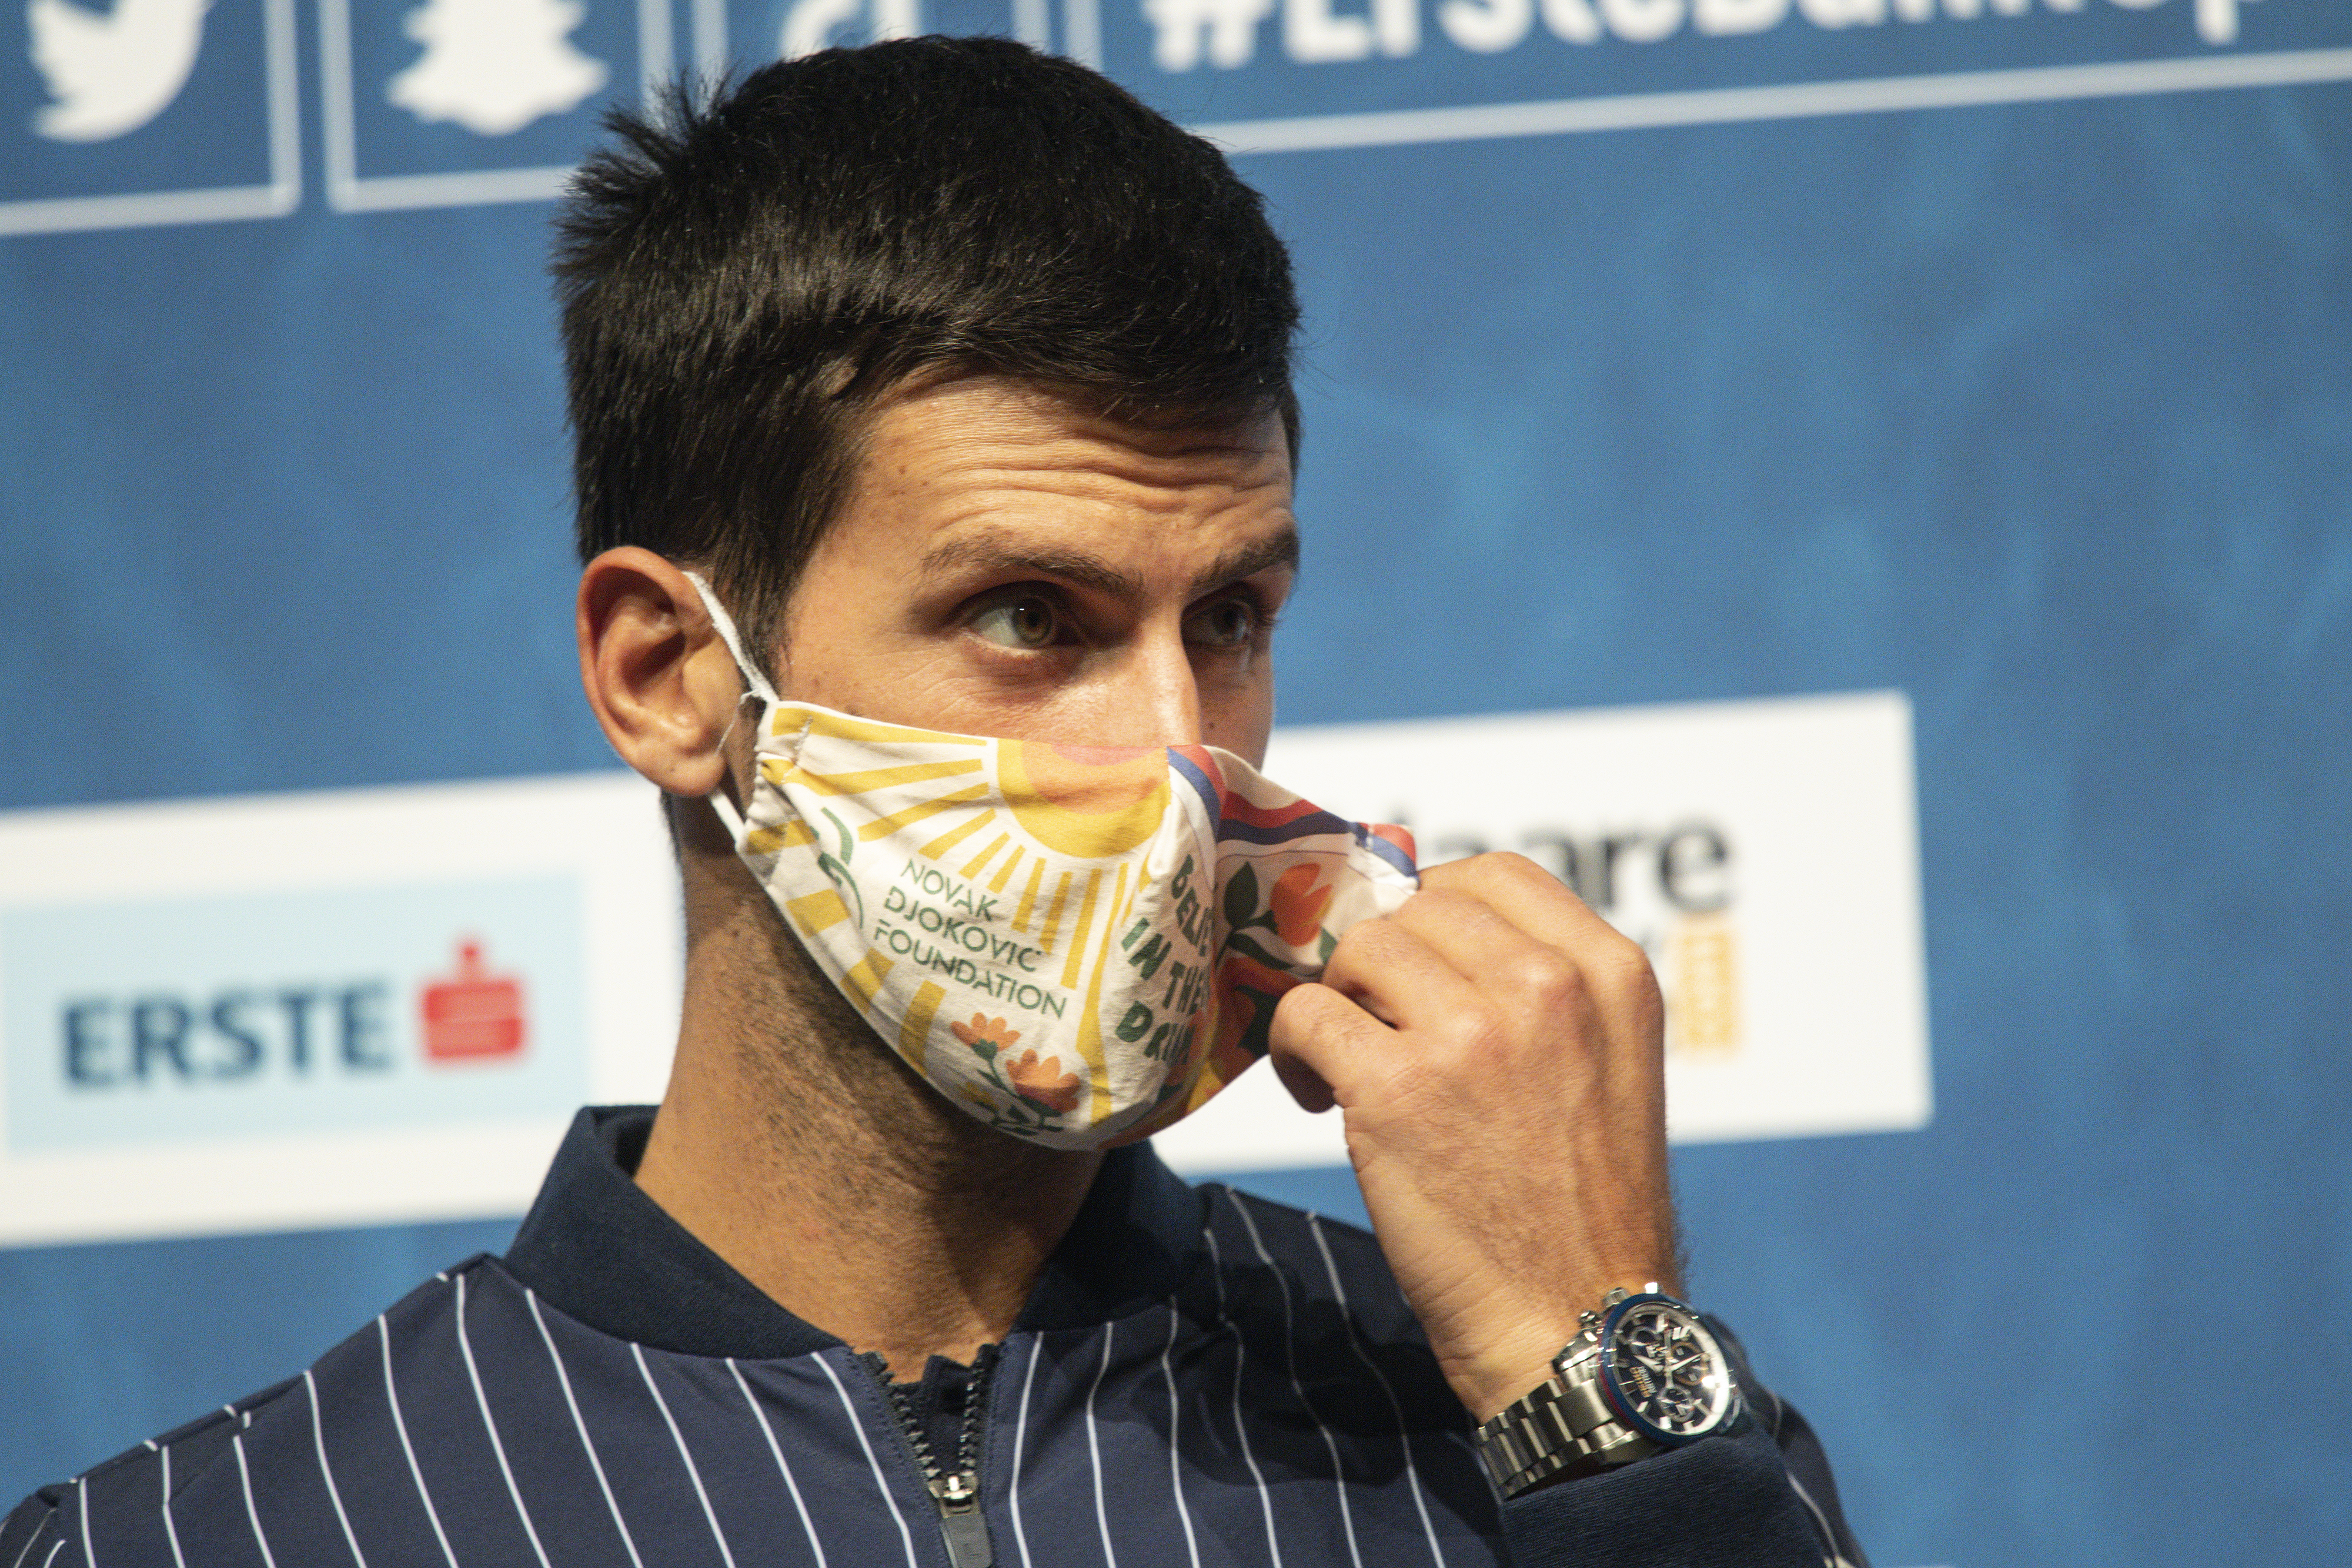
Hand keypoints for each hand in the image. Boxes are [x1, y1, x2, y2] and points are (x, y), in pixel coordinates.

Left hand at [1266, 853, 1678, 1420]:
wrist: (1577, 1325)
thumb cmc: (1582, 1207)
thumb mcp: (1607, 1065)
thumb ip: (1543, 986)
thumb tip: (1424, 922)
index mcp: (1610, 972)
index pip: (1495, 873)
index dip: (1436, 904)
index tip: (1414, 956)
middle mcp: (1548, 987)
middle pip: (1418, 909)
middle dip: (1383, 963)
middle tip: (1375, 1025)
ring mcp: (1471, 1033)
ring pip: (1358, 951)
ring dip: (1338, 1000)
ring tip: (1347, 1064)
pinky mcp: (1396, 1090)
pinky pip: (1305, 1015)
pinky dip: (1293, 1048)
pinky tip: (1319, 1097)